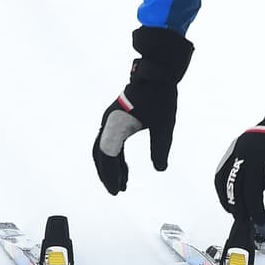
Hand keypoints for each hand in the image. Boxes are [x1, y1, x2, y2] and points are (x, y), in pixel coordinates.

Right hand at [92, 25, 193, 194]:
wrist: (156, 73)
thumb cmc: (160, 98)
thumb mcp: (163, 126)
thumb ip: (160, 148)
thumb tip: (160, 169)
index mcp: (116, 124)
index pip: (108, 155)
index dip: (111, 175)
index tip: (117, 191)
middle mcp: (108, 122)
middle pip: (100, 153)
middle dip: (107, 174)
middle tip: (116, 191)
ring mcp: (110, 119)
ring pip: (104, 148)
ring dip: (111, 167)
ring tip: (123, 185)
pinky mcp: (116, 118)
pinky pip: (111, 141)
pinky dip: (116, 157)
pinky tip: (125, 168)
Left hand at [214, 58, 264, 227]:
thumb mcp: (258, 145)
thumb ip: (251, 164)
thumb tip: (249, 192)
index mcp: (237, 147)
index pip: (221, 177)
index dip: (224, 197)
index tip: (230, 210)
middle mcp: (244, 151)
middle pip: (235, 188)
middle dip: (240, 209)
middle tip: (247, 221)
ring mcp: (260, 155)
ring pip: (252, 192)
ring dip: (256, 211)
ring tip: (262, 221)